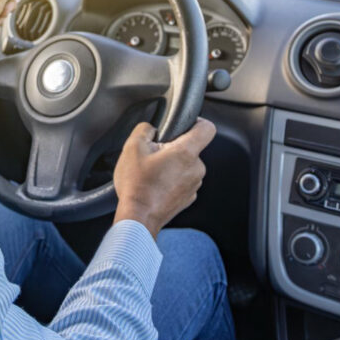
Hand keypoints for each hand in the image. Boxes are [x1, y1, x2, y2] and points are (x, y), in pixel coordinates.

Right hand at [112, 118, 216, 237]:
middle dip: (174, 148)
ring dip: (172, 165)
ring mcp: (194, 185)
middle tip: (154, 155)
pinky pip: (183, 181)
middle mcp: (196, 169)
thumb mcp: (132, 147)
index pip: (207, 129)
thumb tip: (151, 129)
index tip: (183, 126)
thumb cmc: (137, 185)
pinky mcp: (188, 198)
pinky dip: (172, 180)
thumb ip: (144, 129)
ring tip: (152, 173)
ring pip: (186, 165)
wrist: (138, 218)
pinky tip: (155, 185)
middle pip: (191, 148)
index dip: (196, 122)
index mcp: (186, 152)